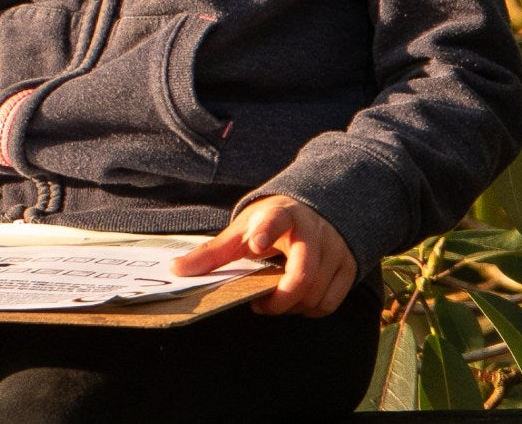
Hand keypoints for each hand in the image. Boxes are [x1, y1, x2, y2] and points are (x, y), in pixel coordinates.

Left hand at [170, 195, 356, 316]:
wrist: (316, 212)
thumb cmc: (270, 224)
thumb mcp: (240, 232)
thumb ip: (211, 253)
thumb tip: (174, 270)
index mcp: (281, 214)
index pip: (275, 219)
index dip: (267, 230)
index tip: (256, 243)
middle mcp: (312, 231)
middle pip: (302, 273)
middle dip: (279, 298)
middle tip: (259, 304)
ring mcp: (334, 249)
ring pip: (316, 293)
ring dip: (292, 307)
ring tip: (274, 301)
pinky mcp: (347, 267)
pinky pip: (330, 302)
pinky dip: (311, 310)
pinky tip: (296, 302)